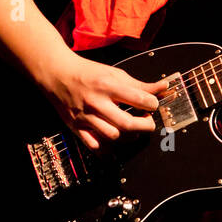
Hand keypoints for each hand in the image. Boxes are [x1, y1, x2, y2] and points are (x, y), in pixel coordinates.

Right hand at [38, 50, 170, 150]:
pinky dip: (106, 148)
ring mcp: (85, 117)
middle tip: (148, 122)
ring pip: (112, 136)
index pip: (139, 99)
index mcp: (107, 85)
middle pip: (127, 123)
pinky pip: (94, 146)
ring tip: (131, 129)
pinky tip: (113, 140)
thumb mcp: (115, 74)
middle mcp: (96, 102)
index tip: (152, 105)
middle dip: (145, 126)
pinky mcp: (76, 127)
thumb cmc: (89, 73)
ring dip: (127, 136)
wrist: (57, 75)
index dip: (152, 104)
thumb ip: (140, 85)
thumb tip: (164, 88)